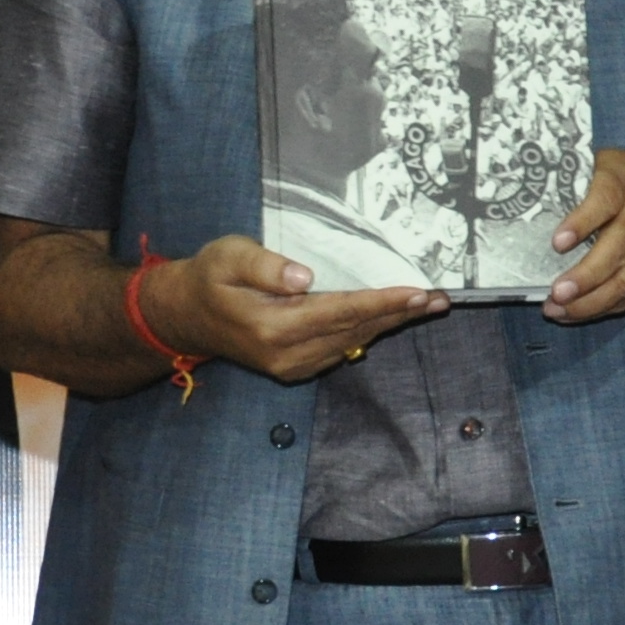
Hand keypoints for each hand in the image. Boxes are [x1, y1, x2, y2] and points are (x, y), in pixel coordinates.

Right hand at [148, 238, 443, 384]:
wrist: (185, 316)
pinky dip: (368, 331)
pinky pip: (341, 348)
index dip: (381, 302)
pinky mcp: (295, 367)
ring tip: (426, 305)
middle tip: (439, 298)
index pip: (339, 312)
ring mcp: (291, 366)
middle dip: (399, 313)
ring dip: (389, 323)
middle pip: (354, 330)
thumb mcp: (227, 257)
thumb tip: (304, 276)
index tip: (416, 292)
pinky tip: (390, 317)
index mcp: (271, 327)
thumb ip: (265, 266)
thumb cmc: (208, 278)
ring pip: (353, 342)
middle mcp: (286, 354)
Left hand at [546, 148, 624, 323]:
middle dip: (587, 276)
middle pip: (619, 248)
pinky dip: (605, 308)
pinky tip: (576, 314)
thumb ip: (577, 180)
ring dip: (592, 302)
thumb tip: (527, 197)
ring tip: (557, 310)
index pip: (605, 200)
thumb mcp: (607, 165)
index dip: (582, 222)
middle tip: (556, 294)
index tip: (557, 243)